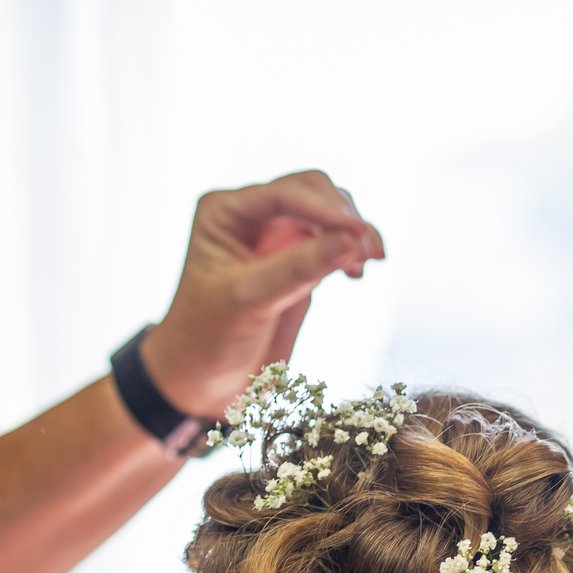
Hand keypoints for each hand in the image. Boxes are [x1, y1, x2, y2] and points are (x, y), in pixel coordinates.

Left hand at [140, 170, 385, 419]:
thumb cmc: (207, 337)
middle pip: (312, 191)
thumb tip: (350, 240)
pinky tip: (357, 272)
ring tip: (368, 262)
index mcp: (225, 212)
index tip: (358, 232)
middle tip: (370, 251)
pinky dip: (350, 250)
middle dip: (343, 215)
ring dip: (352, 231)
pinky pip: (332, 242)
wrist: (201, 380)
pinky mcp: (297, 262)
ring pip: (327, 213)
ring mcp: (276, 238)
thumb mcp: (248, 300)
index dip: (325, 209)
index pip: (284, 194)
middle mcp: (251, 215)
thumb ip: (297, 269)